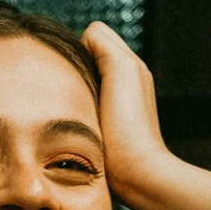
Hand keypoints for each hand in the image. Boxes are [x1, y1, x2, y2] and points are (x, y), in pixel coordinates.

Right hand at [80, 20, 171, 209]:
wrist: (137, 174)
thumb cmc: (129, 125)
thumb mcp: (120, 68)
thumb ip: (103, 43)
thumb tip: (83, 41)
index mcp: (129, 64)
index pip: (93, 34)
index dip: (82, 46)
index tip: (77, 71)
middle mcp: (127, 80)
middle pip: (89, 55)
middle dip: (78, 65)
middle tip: (74, 88)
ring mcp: (117, 104)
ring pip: (85, 79)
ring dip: (76, 86)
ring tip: (76, 105)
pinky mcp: (107, 126)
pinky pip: (85, 101)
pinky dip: (78, 106)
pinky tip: (78, 121)